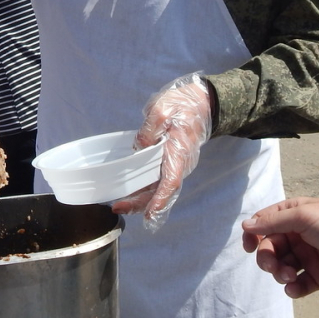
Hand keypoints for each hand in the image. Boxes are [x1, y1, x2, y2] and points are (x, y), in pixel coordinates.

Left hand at [112, 73, 211, 230]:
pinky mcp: (170, 162)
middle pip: (162, 190)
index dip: (160, 199)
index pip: (171, 181)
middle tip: (118, 207)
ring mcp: (176, 164)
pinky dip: (144, 190)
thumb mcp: (163, 108)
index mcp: (179, 151)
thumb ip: (150, 127)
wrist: (200, 103)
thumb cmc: (182, 105)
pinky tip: (129, 193)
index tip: (149, 214)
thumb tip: (138, 146)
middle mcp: (180, 163)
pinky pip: (158, 181)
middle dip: (141, 204)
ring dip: (140, 199)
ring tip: (119, 205)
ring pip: (159, 188)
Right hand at [241, 197, 318, 298]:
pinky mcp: (318, 276)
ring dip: (279, 273)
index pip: (265, 223)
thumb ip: (273, 221)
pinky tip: (294, 288)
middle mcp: (298, 234)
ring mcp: (308, 256)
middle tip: (273, 266)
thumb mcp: (304, 216)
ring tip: (288, 277)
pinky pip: (298, 284)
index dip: (253, 234)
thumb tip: (245, 224)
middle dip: (267, 258)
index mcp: (294, 215)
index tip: (248, 247)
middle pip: (270, 247)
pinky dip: (293, 288)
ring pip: (282, 266)